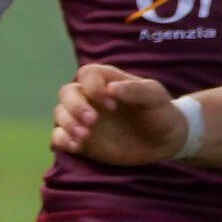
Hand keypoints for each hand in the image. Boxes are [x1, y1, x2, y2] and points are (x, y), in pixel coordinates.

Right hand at [52, 64, 185, 164]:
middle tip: (92, 121)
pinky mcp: (80, 139)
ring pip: (60, 113)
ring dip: (68, 124)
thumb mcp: (155, 97)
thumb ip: (136, 90)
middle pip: (67, 93)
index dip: (93, 87)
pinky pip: (59, 136)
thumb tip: (111, 89)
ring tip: (85, 136)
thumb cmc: (160, 113)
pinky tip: (76, 147)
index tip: (112, 105)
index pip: (87, 74)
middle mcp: (90, 97)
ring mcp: (82, 118)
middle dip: (75, 107)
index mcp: (107, 81)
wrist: (163, 142)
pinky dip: (62, 140)